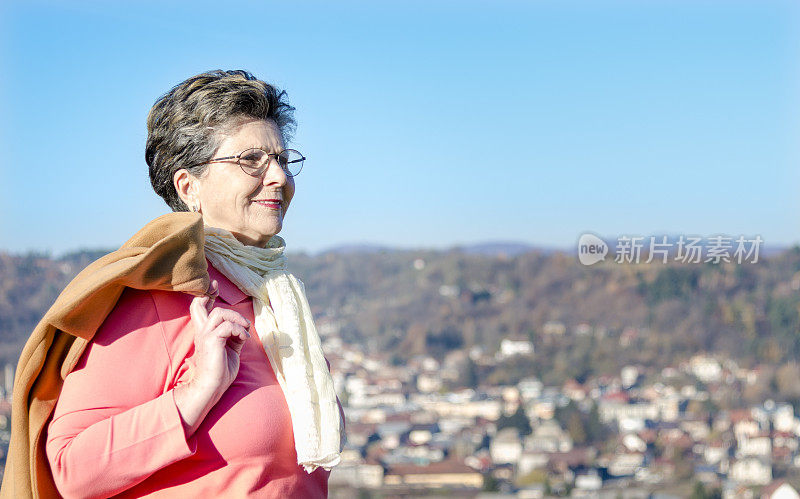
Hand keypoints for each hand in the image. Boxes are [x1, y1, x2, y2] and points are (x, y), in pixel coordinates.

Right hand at [187, 279, 250, 396]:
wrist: (212, 387)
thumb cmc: (220, 370)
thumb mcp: (230, 348)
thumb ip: (233, 335)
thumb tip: (242, 328)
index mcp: (204, 332)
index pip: (198, 308)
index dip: (205, 295)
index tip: (213, 286)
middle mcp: (201, 331)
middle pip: (200, 305)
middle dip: (214, 298)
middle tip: (234, 310)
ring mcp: (204, 336)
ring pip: (219, 313)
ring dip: (237, 318)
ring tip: (245, 329)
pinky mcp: (212, 341)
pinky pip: (228, 326)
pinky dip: (240, 330)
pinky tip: (244, 338)